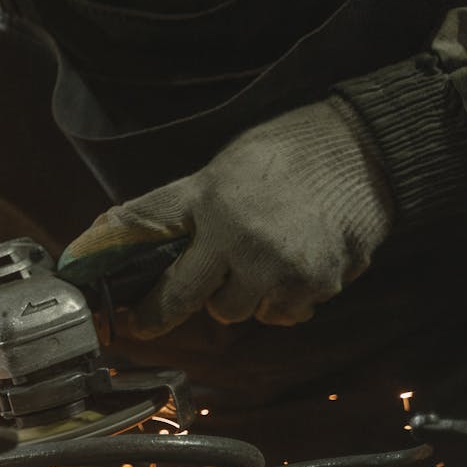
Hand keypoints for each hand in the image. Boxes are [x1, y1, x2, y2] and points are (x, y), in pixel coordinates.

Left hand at [57, 100, 394, 337]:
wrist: (365, 150)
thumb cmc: (284, 156)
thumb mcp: (216, 172)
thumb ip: (166, 211)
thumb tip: (101, 239)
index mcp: (209, 205)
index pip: (145, 238)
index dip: (124, 277)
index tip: (120, 316)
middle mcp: (241, 242)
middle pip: (187, 301)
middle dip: (181, 301)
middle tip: (185, 294)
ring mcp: (281, 269)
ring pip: (237, 312)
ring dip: (240, 297)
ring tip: (257, 260)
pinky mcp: (319, 285)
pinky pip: (282, 313)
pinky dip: (282, 298)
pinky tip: (292, 265)